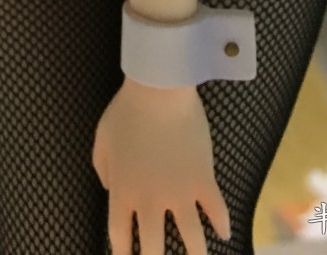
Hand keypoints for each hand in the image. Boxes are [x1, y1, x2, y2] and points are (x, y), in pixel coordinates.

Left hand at [93, 79, 230, 254]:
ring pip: (192, 239)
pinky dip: (222, 224)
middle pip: (154, 249)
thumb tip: (111, 190)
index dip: (123, 254)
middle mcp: (151, 201)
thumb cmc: (126, 110)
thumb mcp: (102, 140)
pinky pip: (216, 210)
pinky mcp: (204, 180)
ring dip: (196, 254)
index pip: (120, 238)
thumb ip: (103, 171)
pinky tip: (224, 233)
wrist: (159, 89)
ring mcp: (180, 193)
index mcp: (123, 193)